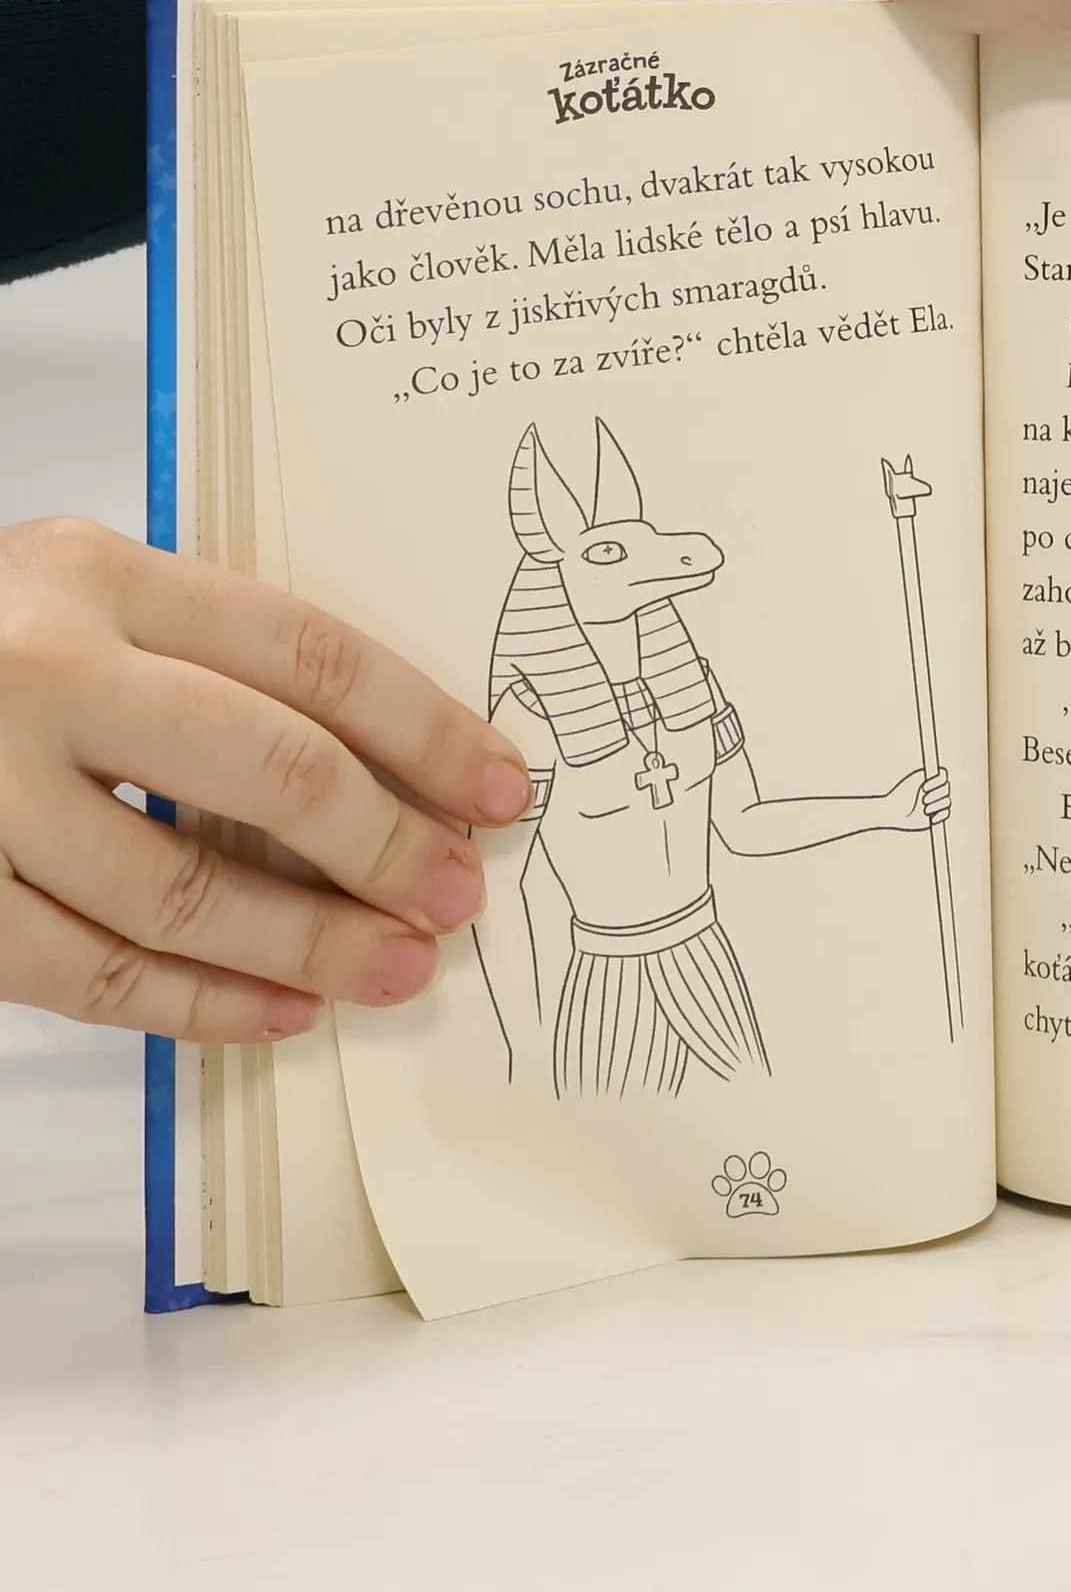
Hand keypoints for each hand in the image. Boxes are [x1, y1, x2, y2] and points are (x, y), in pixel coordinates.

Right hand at [0, 520, 531, 1043]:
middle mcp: (38, 665)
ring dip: (310, 946)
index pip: (313, 656)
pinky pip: (88, 972)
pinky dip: (197, 1006)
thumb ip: (216, 663)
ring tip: (397, 971)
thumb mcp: (93, 604)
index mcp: (102, 574)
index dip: (429, 733)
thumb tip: (400, 774)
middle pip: (269, 768)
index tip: (503, 791)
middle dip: (388, 846)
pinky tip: (278, 1016)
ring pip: (181, 890)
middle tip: (457, 895)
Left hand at [879, 766, 951, 831]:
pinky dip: (940, 816)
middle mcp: (935, 789)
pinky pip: (946, 814)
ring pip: (947, 802)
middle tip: (923, 800)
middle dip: (935, 795)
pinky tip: (931, 818)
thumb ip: (925, 776)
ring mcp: (937, 802)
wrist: (894, 812)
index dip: (937, 781)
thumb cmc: (900, 795)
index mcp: (930, 779)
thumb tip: (938, 772)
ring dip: (937, 806)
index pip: (942, 776)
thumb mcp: (912, 782)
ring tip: (925, 810)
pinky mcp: (937, 815)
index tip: (924, 788)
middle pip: (946, 789)